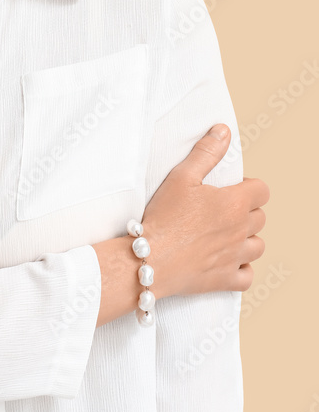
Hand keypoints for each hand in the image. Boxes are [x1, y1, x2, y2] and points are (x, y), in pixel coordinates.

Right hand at [141, 124, 268, 297]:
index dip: (248, 186)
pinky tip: (227, 259)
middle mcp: (241, 231)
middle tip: (221, 209)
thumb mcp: (181, 176)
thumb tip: (223, 131)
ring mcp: (235, 257)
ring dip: (247, 238)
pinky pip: (248, 275)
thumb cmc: (164, 216)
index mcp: (234, 204)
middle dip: (246, 210)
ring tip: (226, 234)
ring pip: (258, 246)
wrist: (149, 259)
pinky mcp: (225, 279)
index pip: (262, 190)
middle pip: (260, 217)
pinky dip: (242, 268)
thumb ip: (206, 152)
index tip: (230, 188)